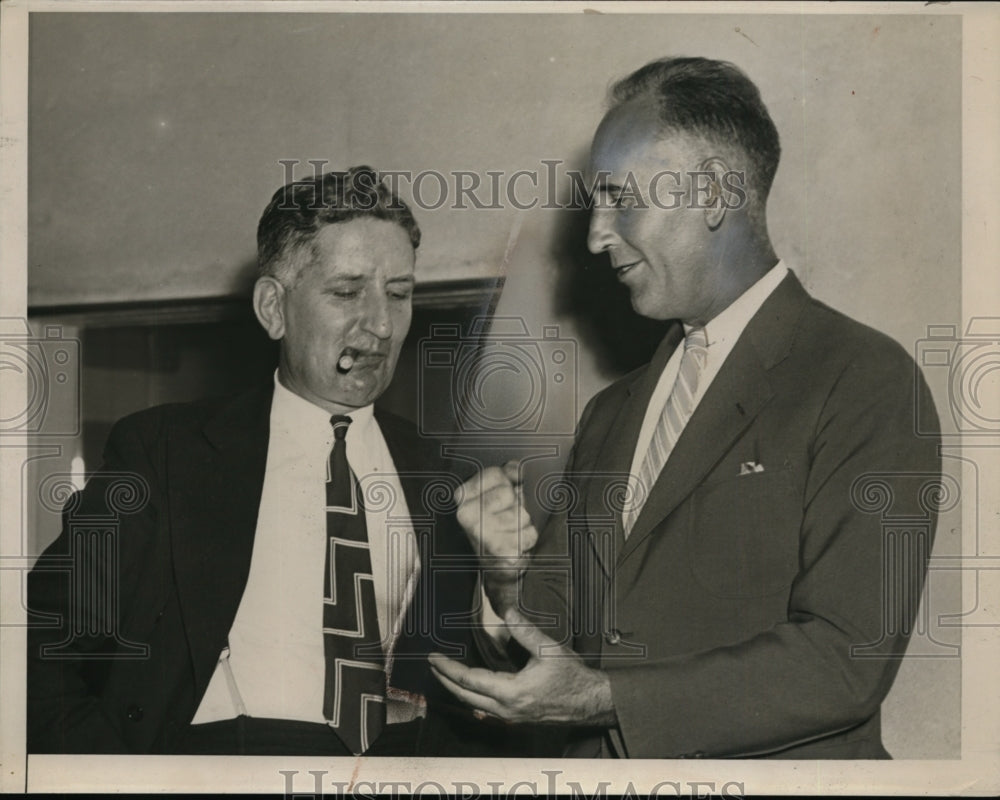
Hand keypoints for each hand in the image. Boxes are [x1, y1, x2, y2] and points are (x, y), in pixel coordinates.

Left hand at [428, 608, 616, 726]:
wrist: (590, 703)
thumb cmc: (572, 677)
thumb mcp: (548, 649)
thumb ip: (524, 630)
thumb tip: (505, 611)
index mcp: (511, 692)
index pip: (469, 680)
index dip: (449, 668)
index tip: (434, 657)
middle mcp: (506, 709)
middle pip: (465, 696)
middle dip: (445, 680)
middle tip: (432, 664)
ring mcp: (510, 718)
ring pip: (473, 705)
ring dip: (456, 689)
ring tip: (445, 674)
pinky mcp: (515, 719)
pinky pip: (485, 710)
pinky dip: (471, 697)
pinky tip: (469, 689)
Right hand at [455, 462, 537, 599]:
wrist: (496, 566)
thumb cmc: (499, 527)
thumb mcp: (500, 495)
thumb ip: (507, 475)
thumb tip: (514, 468)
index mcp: (463, 495)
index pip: (499, 474)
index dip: (509, 485)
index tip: (503, 500)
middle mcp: (466, 513)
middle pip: (510, 494)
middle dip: (517, 506)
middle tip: (507, 520)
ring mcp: (480, 532)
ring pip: (521, 514)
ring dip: (523, 525)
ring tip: (511, 533)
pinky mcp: (497, 550)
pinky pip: (528, 534)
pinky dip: (527, 539)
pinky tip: (515, 546)